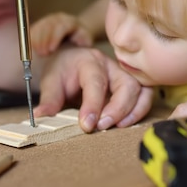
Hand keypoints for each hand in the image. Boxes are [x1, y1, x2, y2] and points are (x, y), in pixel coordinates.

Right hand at [31, 12, 93, 55]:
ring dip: (37, 40)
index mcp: (71, 22)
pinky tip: (33, 48)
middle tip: (42, 54)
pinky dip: (31, 38)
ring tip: (39, 53)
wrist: (75, 32)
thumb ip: (84, 43)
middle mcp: (59, 18)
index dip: (55, 37)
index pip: (62, 26)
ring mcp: (49, 19)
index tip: (51, 49)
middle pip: (49, 25)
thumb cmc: (81, 40)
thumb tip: (81, 47)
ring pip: (40, 26)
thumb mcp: (86, 42)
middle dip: (44, 40)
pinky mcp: (41, 23)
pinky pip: (33, 28)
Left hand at [34, 47, 153, 131]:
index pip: (96, 82)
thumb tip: (41, 116)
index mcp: (89, 61)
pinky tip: (126, 124)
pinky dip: (139, 111)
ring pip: (141, 90)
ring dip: (133, 111)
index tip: (86, 125)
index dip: (93, 105)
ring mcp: (124, 74)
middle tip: (102, 126)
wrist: (71, 60)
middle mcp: (111, 65)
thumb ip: (50, 99)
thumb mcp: (51, 81)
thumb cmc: (63, 70)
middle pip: (126, 84)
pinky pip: (145, 96)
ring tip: (118, 127)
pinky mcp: (132, 83)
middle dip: (117, 108)